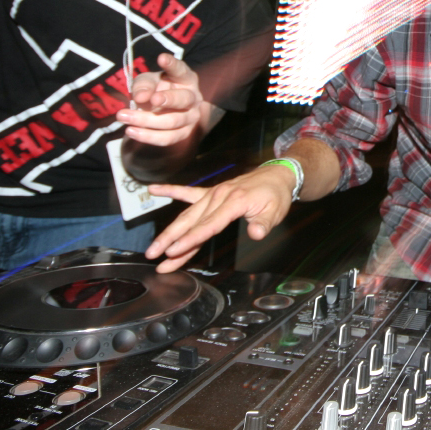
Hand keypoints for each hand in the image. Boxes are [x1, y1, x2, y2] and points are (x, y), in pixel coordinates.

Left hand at [116, 54, 203, 145]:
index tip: (161, 57)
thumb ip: (143, 85)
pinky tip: (131, 132)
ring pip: (173, 122)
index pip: (181, 70)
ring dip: (146, 121)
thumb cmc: (155, 90)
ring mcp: (191, 117)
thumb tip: (141, 97)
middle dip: (167, 99)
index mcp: (186, 79)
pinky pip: (168, 138)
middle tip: (148, 99)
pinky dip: (148, 136)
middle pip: (183, 99)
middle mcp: (193, 97)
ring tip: (123, 117)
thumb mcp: (146, 82)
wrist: (161, 112)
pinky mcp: (184, 133)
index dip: (172, 64)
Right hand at [146, 162, 298, 272]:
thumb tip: (255, 234)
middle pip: (190, 221)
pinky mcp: (211, 192)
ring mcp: (213, 194)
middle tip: (153, 254)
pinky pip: (188, 192)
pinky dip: (170, 190)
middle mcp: (218, 196)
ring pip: (186, 214)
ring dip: (169, 231)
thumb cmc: (275, 194)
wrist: (277, 175)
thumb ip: (264, 224)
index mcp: (233, 201)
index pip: (208, 225)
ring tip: (153, 248)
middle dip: (170, 239)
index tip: (173, 251)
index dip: (189, 240)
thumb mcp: (275, 211)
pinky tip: (153, 189)